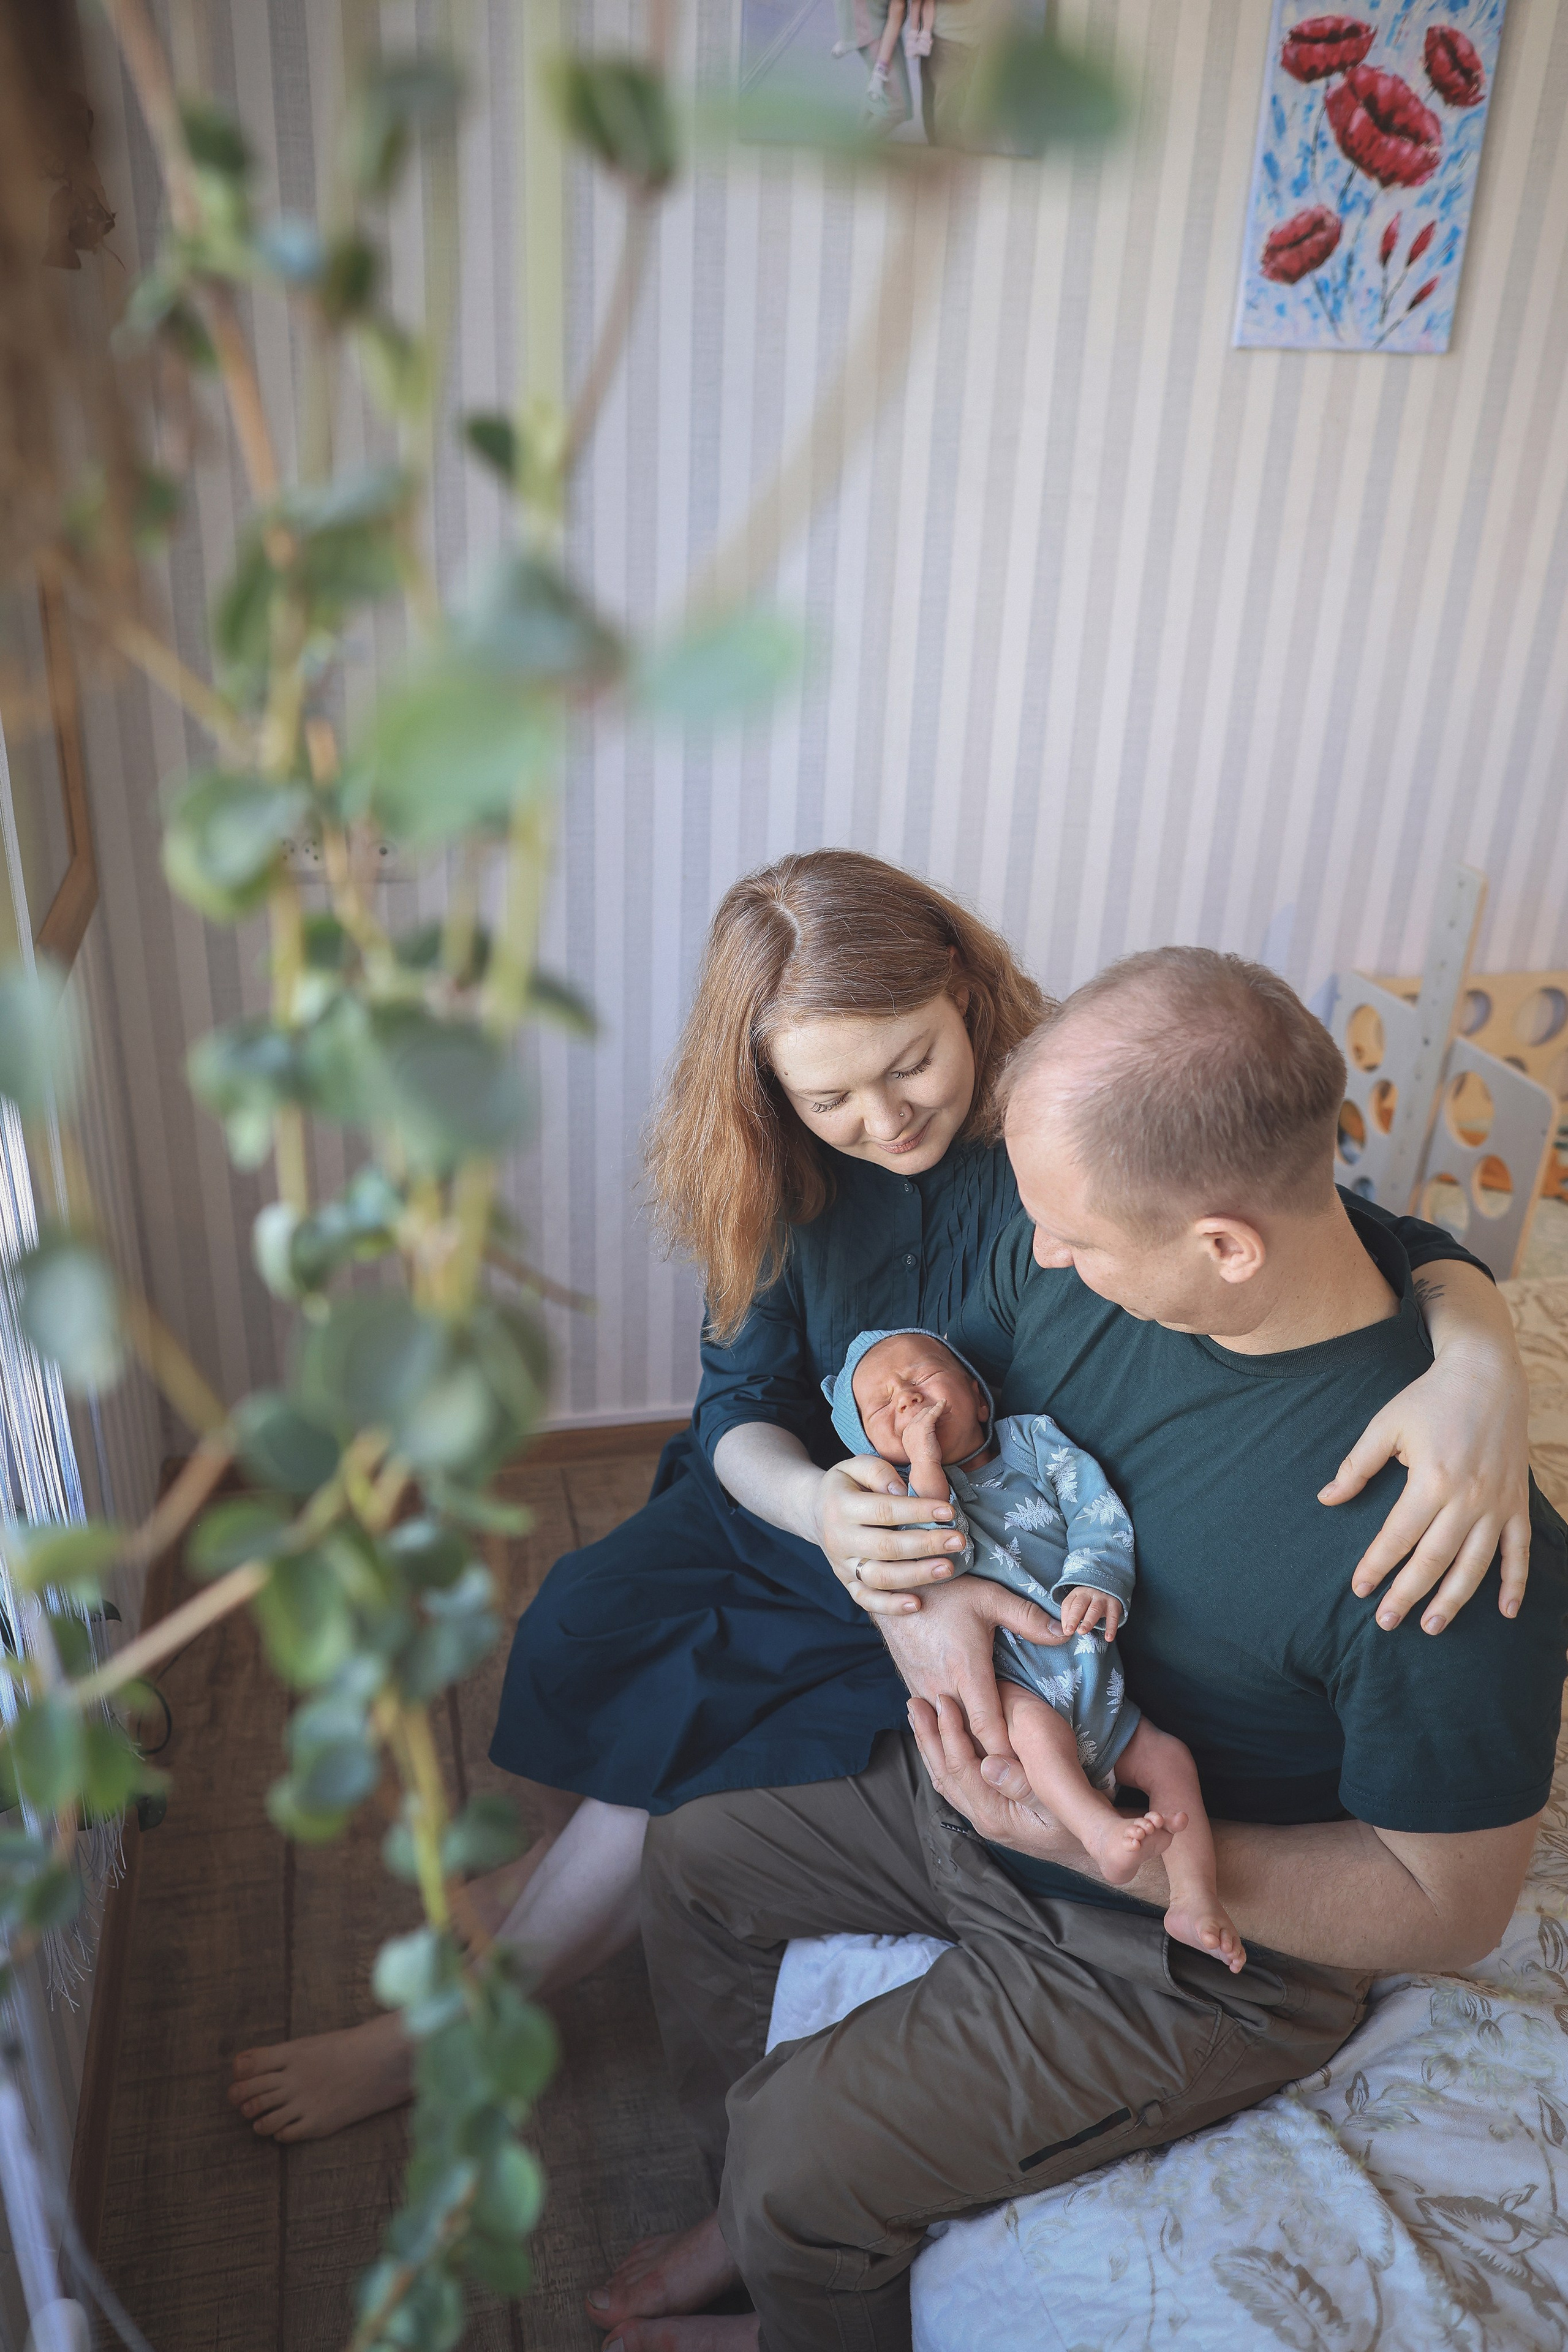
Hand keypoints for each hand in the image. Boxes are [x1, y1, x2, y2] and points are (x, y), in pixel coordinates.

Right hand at [813, 1456, 967, 1618]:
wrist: (814, 1511)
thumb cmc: (846, 1485)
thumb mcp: (855, 1466)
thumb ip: (878, 1472)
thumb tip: (901, 1490)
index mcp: (841, 1506)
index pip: (885, 1510)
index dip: (918, 1511)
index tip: (949, 1511)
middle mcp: (839, 1539)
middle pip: (886, 1547)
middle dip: (926, 1544)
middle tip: (958, 1540)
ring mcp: (842, 1565)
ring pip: (880, 1577)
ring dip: (916, 1575)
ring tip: (947, 1568)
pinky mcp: (847, 1583)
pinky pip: (866, 1600)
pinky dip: (890, 1606)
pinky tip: (917, 1604)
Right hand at [880, 1575, 1068, 1762]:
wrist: (893, 1584)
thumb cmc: (945, 1590)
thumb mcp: (990, 1597)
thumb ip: (1029, 1618)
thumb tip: (1066, 1632)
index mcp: (966, 1671)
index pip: (988, 1728)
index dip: (1006, 1754)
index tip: (1025, 1772)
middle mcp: (943, 1688)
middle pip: (968, 1740)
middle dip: (990, 1762)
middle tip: (1017, 1782)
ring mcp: (924, 1690)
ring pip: (948, 1734)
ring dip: (968, 1751)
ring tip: (994, 1773)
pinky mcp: (913, 1687)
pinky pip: (933, 1723)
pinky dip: (950, 1736)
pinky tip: (966, 1745)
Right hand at [903, 1400, 948, 1503]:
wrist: (925, 1468)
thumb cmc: (926, 1462)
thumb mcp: (923, 1447)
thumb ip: (925, 1438)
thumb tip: (932, 1433)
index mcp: (907, 1434)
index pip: (918, 1419)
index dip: (930, 1416)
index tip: (941, 1417)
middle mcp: (908, 1428)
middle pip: (922, 1414)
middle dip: (935, 1411)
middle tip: (947, 1411)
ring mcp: (914, 1426)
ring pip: (927, 1412)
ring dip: (939, 1409)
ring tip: (949, 1409)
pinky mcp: (923, 1426)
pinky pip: (932, 1413)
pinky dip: (939, 1407)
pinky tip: (944, 1403)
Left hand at [907, 1692, 1075, 1854]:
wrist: (1089, 1852)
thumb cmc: (1079, 1825)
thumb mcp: (1059, 1804)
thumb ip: (1024, 1785)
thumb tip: (989, 1765)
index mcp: (994, 1814)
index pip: (960, 1767)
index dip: (949, 1732)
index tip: (943, 1701)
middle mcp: (982, 1818)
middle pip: (944, 1773)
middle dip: (928, 1736)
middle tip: (915, 1704)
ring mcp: (984, 1817)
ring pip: (947, 1779)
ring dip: (932, 1746)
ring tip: (919, 1717)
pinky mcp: (990, 1813)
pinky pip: (958, 1784)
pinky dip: (945, 1759)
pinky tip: (941, 1743)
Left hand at [1059, 1586, 1122, 1639]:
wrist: (1112, 1588)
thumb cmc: (1091, 1601)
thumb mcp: (1080, 1604)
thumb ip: (1072, 1616)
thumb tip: (1066, 1631)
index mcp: (1077, 1593)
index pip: (1067, 1604)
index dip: (1065, 1617)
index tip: (1065, 1630)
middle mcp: (1089, 1593)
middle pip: (1079, 1605)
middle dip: (1073, 1618)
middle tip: (1069, 1631)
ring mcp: (1102, 1598)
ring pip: (1094, 1609)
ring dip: (1088, 1622)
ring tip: (1082, 1632)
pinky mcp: (1114, 1604)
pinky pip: (1113, 1617)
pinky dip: (1111, 1628)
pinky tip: (1108, 1638)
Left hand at [1322, 1334, 1531, 1633]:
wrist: (1487, 1374)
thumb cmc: (1429, 1398)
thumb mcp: (1385, 1426)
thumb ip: (1356, 1466)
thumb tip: (1327, 1499)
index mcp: (1432, 1479)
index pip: (1398, 1536)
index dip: (1377, 1565)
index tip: (1359, 1589)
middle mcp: (1468, 1497)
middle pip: (1435, 1559)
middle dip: (1408, 1594)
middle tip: (1387, 1622)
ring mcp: (1498, 1503)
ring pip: (1476, 1564)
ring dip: (1454, 1599)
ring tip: (1432, 1626)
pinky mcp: (1518, 1502)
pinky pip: (1519, 1550)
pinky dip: (1516, 1582)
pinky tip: (1507, 1611)